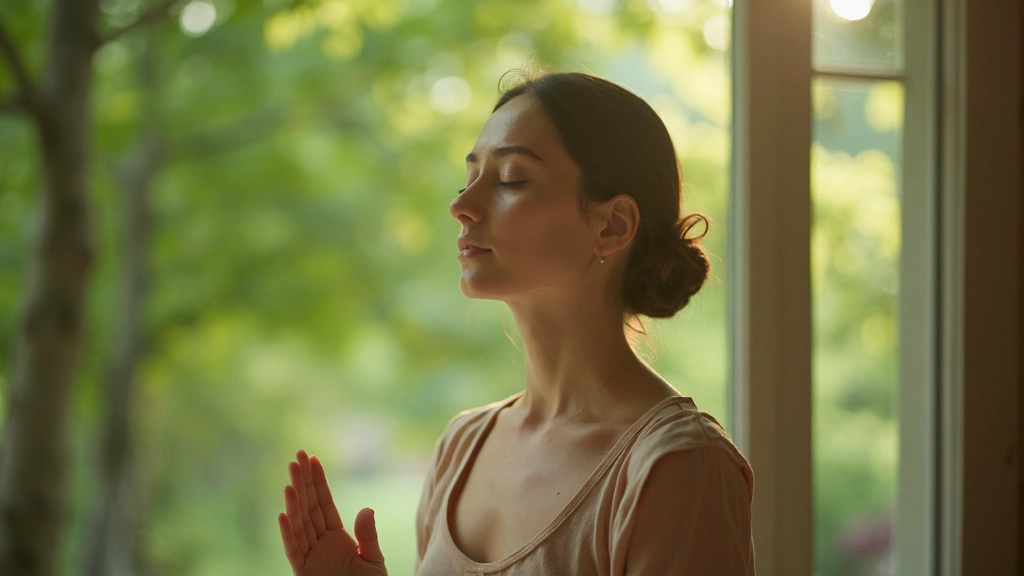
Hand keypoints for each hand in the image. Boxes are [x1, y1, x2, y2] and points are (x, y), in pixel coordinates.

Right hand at [278, 450, 387, 575]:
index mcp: (336, 537)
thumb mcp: (374, 560)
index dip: (317, 482)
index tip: (311, 459)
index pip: (324, 504)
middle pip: (309, 508)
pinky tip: (283, 513)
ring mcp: (310, 558)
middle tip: (296, 456)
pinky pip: (294, 550)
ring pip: (300, 525)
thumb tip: (366, 508)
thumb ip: (368, 536)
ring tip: (290, 480)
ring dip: (294, 502)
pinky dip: (288, 533)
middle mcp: (320, 544)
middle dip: (302, 482)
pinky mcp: (304, 573)